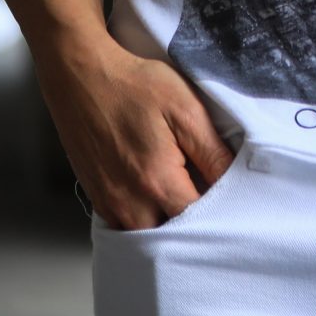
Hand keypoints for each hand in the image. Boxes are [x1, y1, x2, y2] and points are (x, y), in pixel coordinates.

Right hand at [34, 35, 235, 230]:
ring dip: (164, 227)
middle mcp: (129, 201)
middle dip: (190, 228)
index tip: (230, 201)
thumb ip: (212, 151)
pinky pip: (122, 226)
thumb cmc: (134, 86)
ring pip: (142, 236)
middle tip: (208, 204)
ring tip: (181, 202)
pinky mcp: (95, 195)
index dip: (219, 214)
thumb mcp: (186, 110)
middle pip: (168, 238)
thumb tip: (234, 179)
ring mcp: (107, 202)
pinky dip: (141, 220)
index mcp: (157, 181)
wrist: (81, 77)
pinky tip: (154, 199)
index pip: (197, 220)